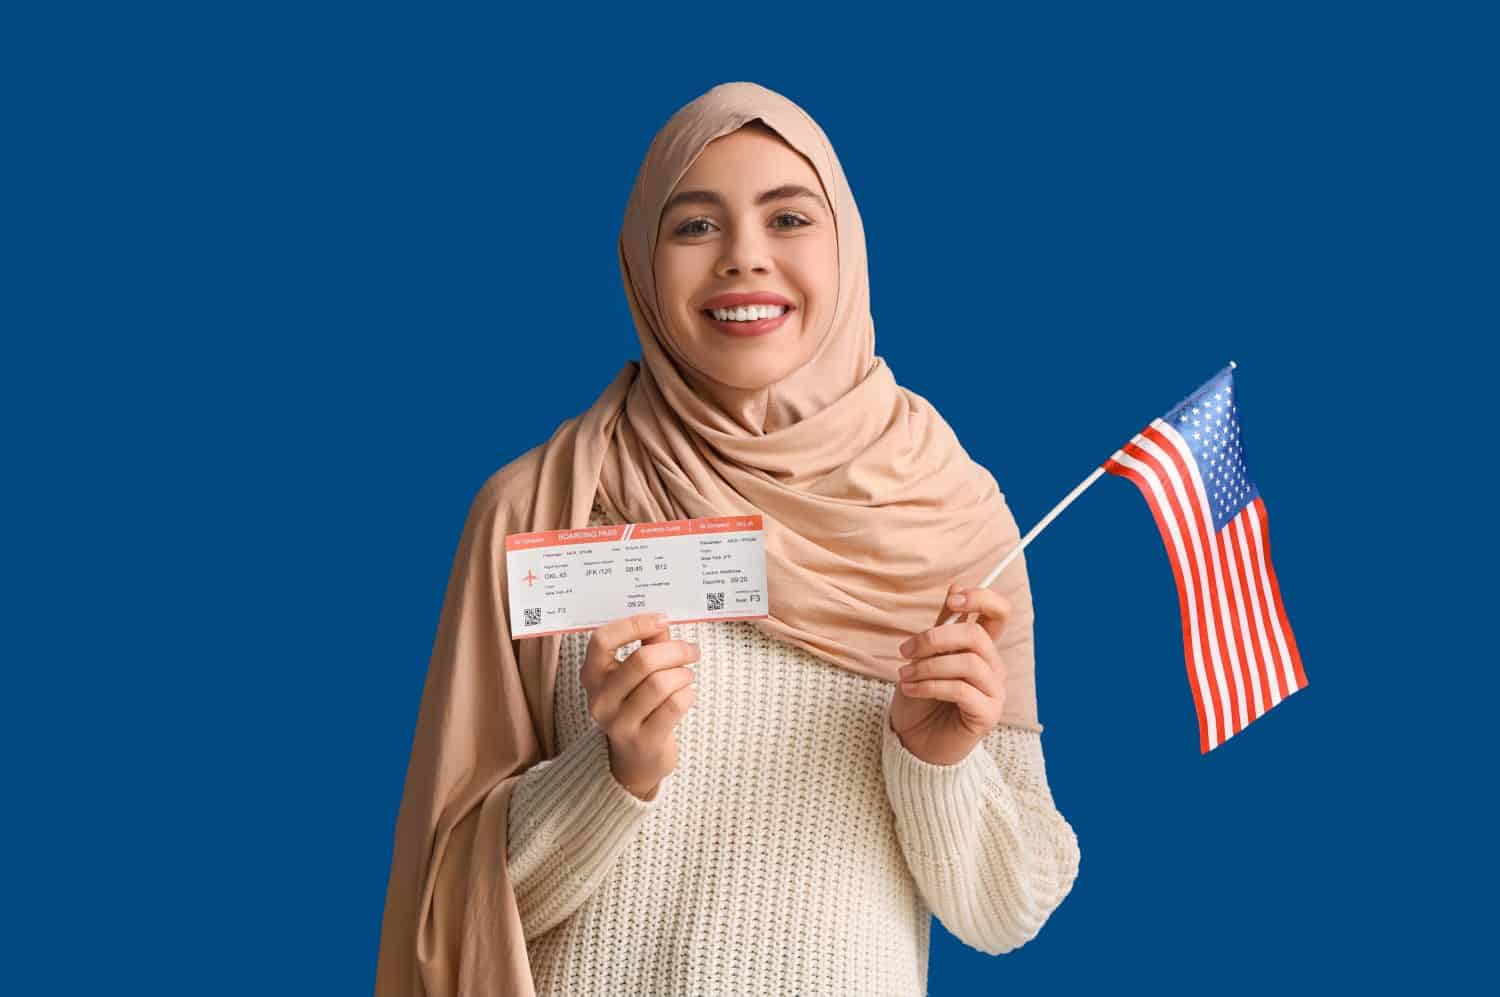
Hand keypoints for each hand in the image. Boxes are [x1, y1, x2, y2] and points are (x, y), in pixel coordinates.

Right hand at [581, 612, 698, 800]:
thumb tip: (664, 622)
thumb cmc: (637, 706)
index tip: (662, 620)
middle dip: (675, 651)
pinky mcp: (643, 741)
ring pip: (660, 684)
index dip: (634, 625)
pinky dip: (688, 695)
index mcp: (592, 675)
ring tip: (688, 676)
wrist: (635, 760)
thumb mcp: (634, 675)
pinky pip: (674, 706)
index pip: (602, 640)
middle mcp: (599, 699)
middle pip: (642, 661)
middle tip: (691, 650)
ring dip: (683, 674)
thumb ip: (648, 645)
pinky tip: (688, 695)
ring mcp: (619, 724)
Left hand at [888, 581, 1011, 765]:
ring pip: (968, 663)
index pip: (999, 612)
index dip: (981, 598)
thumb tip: (955, 586)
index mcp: (981, 648)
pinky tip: (910, 689)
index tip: (952, 601)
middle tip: (905, 650)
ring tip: (904, 676)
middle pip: (976, 636)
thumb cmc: (920, 698)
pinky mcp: (987, 714)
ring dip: (928, 666)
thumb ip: (942, 626)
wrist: (914, 742)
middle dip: (934, 638)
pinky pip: (961, 689)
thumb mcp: (925, 656)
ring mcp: (994, 691)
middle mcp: (993, 667)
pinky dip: (930, 686)